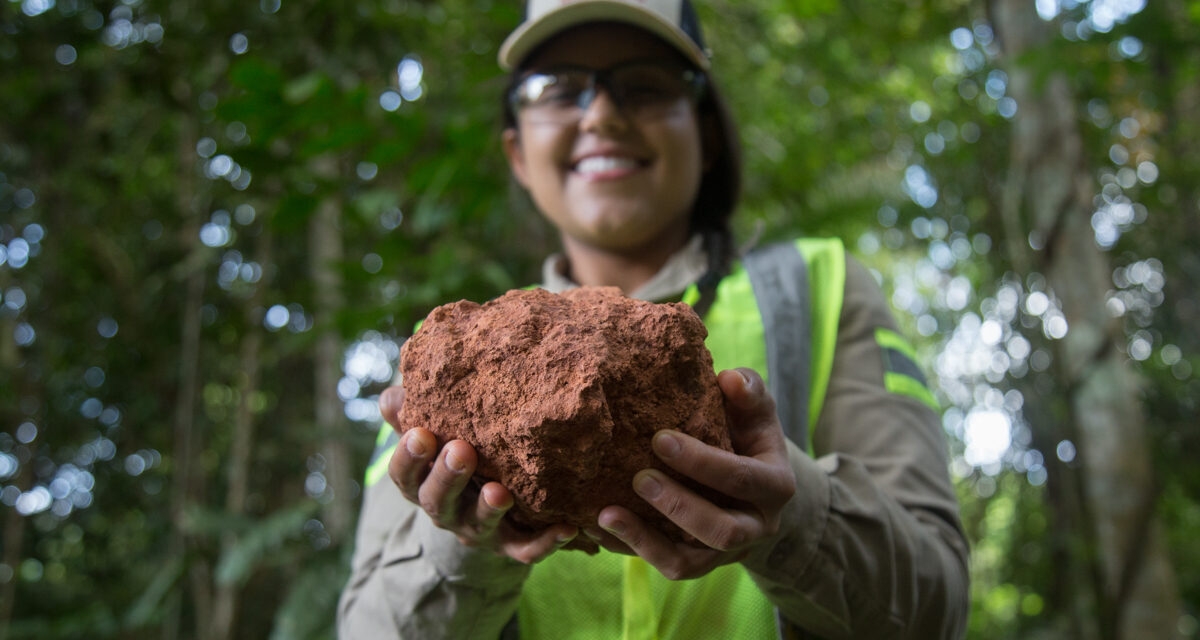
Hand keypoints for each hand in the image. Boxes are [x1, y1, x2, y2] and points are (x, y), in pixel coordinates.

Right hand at [379, 385, 578, 563]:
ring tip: (500, 491)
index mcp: (421, 484)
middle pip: (438, 501)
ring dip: (490, 509)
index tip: (420, 432)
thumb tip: (394, 394)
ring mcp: (479, 530)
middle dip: (448, 477)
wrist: (481, 508)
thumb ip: (411, 414)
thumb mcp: (430, 438)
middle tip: (460, 450)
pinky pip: (527, 549)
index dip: (409, 457)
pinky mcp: (512, 545)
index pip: (404, 475)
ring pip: (480, 524)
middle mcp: (446, 511)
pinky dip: (546, 542)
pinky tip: (567, 527)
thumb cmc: (453, 455)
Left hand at [590, 368, 795, 578]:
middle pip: (721, 531)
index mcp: (775, 486)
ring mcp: (726, 553)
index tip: (659, 438)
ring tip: (606, 515)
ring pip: (689, 563)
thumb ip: (748, 391)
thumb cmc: (748, 436)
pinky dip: (631, 549)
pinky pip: (664, 566)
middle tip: (639, 478)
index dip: (701, 462)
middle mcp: (757, 527)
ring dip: (645, 541)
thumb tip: (728, 379)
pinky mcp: (699, 564)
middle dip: (678, 506)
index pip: (741, 478)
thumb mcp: (755, 411)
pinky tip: (600, 528)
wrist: (755, 486)